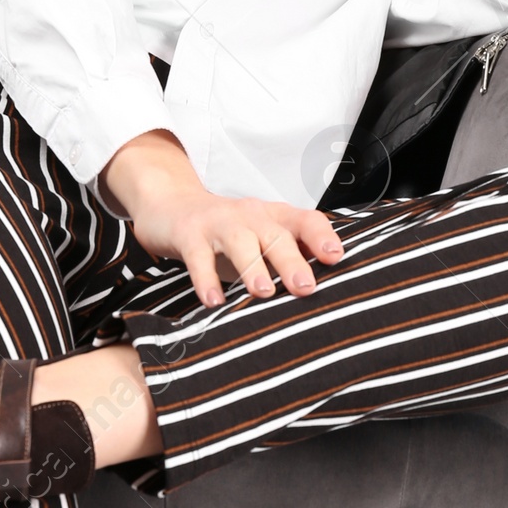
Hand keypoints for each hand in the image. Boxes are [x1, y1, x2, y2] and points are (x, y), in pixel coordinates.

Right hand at [100, 130, 343, 309]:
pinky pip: (198, 257)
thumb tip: (322, 293)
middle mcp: (250, 217)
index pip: (305, 220)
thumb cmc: (227, 234)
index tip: (336, 257)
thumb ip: (289, 257)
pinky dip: (205, 279)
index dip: (321, 236)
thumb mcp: (260, 239)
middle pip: (275, 236)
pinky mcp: (189, 235)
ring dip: (253, 266)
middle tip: (305, 288)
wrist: (171, 207)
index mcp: (274, 217)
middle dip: (291, 261)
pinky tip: (213, 301)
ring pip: (240, 242)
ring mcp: (218, 224)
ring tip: (263, 292)